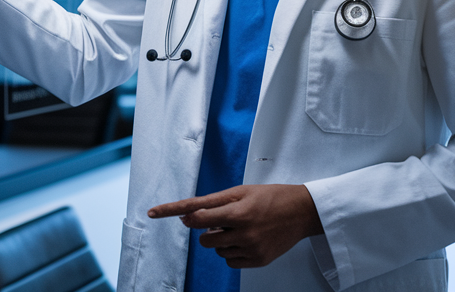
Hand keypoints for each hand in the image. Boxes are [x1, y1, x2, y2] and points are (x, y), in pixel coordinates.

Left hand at [147, 184, 322, 268]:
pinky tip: (246, 239)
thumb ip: (213, 204)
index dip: (172, 211)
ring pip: (217, 250)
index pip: (196, 215)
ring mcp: (252, 250)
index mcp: (238, 212)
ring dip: (221, 239)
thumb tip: (187, 216)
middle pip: (205, 238)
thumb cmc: (270, 197)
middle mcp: (244, 233)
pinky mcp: (258, 261)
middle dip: (208, 229)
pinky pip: (230, 261)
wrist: (302, 212)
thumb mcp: (240, 192)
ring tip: (242, 226)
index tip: (152, 212)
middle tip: (226, 218)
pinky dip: (231, 251)